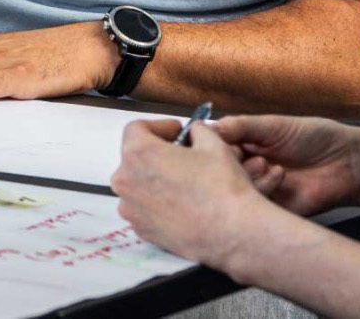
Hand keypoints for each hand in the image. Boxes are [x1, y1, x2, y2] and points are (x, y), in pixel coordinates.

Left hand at [111, 118, 280, 269]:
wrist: (233, 233)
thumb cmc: (222, 184)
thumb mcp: (213, 143)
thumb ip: (197, 130)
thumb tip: (194, 131)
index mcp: (138, 152)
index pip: (136, 129)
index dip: (159, 127)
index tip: (178, 133)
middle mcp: (125, 180)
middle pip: (134, 156)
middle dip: (156, 153)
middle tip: (182, 157)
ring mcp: (130, 208)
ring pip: (137, 183)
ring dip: (155, 178)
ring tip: (182, 183)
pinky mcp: (140, 230)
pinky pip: (142, 208)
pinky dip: (156, 202)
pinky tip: (181, 205)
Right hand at [213, 114, 359, 216]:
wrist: (347, 163)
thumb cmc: (313, 137)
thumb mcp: (274, 124)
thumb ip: (241, 126)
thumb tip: (208, 128)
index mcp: (243, 144)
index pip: (213, 148)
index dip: (211, 146)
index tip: (214, 143)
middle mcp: (246, 167)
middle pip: (219, 171)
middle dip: (227, 163)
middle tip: (240, 155)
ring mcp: (258, 189)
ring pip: (235, 189)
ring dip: (248, 175)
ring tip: (265, 164)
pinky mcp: (272, 209)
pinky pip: (255, 207)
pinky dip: (263, 191)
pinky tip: (278, 177)